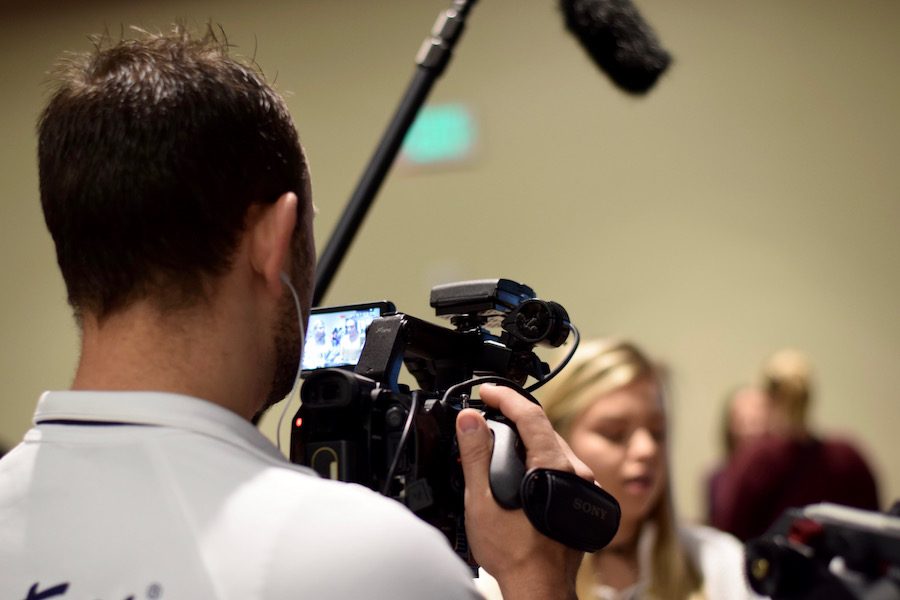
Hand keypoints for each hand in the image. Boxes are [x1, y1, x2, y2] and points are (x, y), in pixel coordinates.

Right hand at [456, 384, 592, 599]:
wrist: (539, 588)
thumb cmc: (516, 554)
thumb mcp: (483, 501)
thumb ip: (476, 455)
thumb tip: (470, 420)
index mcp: (553, 466)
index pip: (531, 414)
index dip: (506, 397)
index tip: (487, 392)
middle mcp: (575, 471)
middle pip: (544, 427)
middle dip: (515, 414)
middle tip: (489, 409)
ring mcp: (582, 485)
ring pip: (554, 445)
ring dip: (528, 435)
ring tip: (501, 434)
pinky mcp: (581, 498)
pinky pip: (561, 464)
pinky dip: (539, 455)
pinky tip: (523, 465)